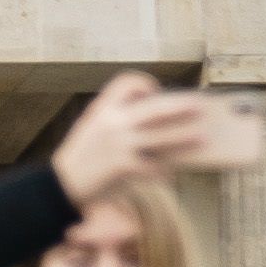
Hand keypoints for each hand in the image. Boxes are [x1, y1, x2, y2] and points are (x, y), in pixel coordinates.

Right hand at [52, 73, 232, 206]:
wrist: (61, 184)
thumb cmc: (81, 155)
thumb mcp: (92, 127)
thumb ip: (116, 117)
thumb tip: (152, 115)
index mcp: (102, 108)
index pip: (126, 82)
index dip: (144, 83)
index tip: (155, 91)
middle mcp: (111, 122)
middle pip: (154, 108)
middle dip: (179, 106)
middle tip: (199, 106)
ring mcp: (119, 144)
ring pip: (161, 138)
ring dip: (185, 138)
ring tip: (204, 138)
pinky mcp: (124, 166)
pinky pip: (154, 166)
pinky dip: (165, 171)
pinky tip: (172, 174)